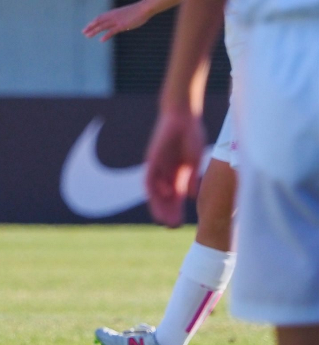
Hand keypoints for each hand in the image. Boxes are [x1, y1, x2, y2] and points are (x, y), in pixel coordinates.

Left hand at [83, 2, 148, 40]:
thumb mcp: (126, 13)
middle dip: (90, 27)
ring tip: (87, 36)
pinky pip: (112, 31)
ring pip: (102, 26)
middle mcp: (113, 16)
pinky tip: (101, 40)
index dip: (93, 22)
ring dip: (94, 31)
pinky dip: (106, 35)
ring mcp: (117, 21)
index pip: (100, 17)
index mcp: (113, 13)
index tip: (88, 26)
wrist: (144, 8)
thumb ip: (120, 17)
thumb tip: (119, 23)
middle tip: (83, 32)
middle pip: (98, 21)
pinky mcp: (122, 25)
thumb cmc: (137, 11)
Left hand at [144, 106, 204, 227]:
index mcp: (178, 175)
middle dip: (168, 212)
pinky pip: (150, 176)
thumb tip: (190, 198)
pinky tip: (163, 196)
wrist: (181, 117)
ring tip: (163, 219)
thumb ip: (190, 179)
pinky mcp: (152, 159)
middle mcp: (166, 173)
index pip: (175, 198)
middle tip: (172, 227)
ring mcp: (158, 167)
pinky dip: (155, 187)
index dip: (177, 211)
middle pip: (165, 198)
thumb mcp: (192, 162)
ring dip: (159, 205)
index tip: (180, 225)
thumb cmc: (190, 136)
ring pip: (156, 191)